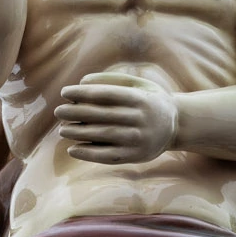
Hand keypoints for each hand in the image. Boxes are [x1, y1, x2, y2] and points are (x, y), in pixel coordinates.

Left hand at [55, 71, 178, 163]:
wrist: (177, 126)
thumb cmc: (150, 101)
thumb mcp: (139, 85)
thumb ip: (112, 80)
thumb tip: (82, 81)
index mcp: (139, 99)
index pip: (105, 95)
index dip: (82, 93)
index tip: (65, 93)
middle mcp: (139, 119)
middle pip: (101, 115)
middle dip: (76, 112)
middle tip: (58, 111)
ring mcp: (137, 139)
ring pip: (102, 136)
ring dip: (78, 133)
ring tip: (62, 129)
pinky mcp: (135, 156)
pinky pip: (107, 156)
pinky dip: (88, 154)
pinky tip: (73, 150)